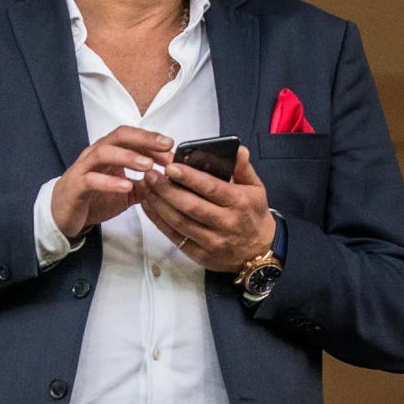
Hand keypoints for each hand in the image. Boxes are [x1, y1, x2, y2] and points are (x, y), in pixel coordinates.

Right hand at [52, 126, 173, 238]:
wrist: (63, 215)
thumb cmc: (95, 198)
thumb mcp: (126, 191)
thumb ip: (145, 184)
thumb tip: (171, 180)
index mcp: (109, 151)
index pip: (131, 137)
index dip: (152, 140)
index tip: (173, 149)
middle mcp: (95, 154)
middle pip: (119, 136)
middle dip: (144, 139)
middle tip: (165, 146)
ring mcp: (83, 169)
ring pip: (103, 153)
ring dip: (128, 157)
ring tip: (148, 166)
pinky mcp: (75, 187)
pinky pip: (91, 180)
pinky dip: (110, 182)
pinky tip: (127, 186)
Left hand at [138, 146, 275, 272]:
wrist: (258, 252)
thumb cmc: (254, 215)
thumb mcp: (256, 189)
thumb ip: (244, 168)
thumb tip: (238, 148)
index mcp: (238, 202)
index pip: (211, 188)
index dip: (189, 178)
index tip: (170, 166)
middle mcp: (225, 222)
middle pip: (191, 206)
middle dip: (167, 189)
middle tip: (150, 174)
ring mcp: (212, 241)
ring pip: (179, 222)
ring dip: (159, 204)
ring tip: (145, 187)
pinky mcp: (200, 255)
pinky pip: (175, 237)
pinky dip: (159, 221)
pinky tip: (148, 206)